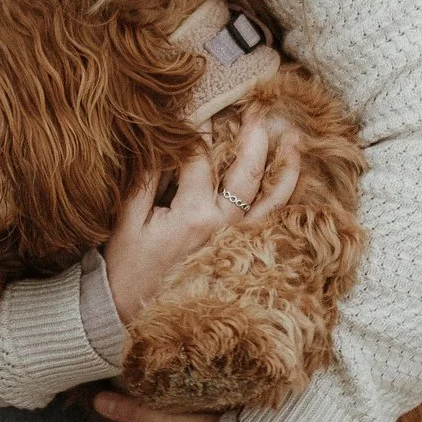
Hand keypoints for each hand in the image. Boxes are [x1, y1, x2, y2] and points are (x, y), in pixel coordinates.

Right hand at [102, 116, 300, 322]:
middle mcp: (222, 226)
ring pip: (271, 198)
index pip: (199, 158)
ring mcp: (238, 242)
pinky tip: (293, 182)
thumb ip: (145, 180)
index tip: (200, 108)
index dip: (198, 128)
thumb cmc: (127, 267)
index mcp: (192, 214)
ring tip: (295, 139)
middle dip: (254, 135)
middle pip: (247, 171)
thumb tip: (160, 142)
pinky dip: (286, 201)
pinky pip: (273, 224)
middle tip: (259, 108)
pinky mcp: (244, 255)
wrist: (132, 314)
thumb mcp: (126, 221)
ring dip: (285, 166)